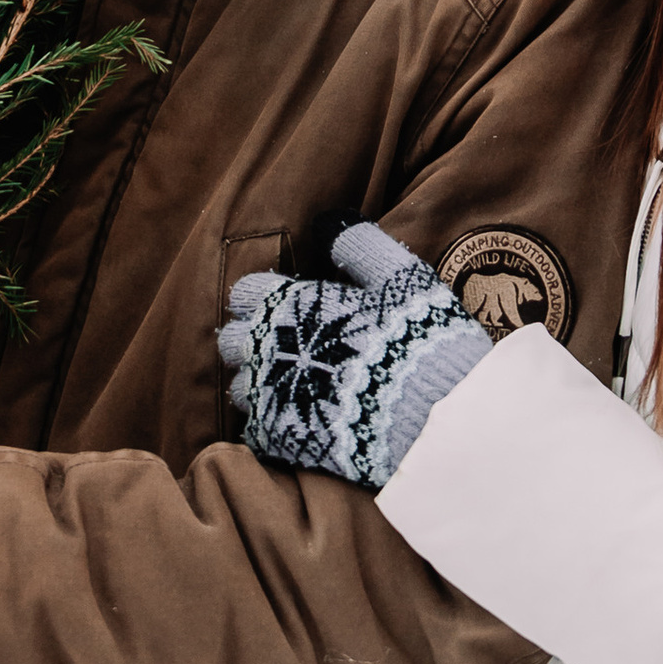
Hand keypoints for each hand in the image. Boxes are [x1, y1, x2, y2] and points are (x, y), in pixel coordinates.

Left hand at [220, 222, 490, 491]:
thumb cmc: (417, 340)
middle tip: (291, 348)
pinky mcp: (278, 441)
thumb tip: (325, 221)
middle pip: (232, 341)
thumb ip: (359, 245)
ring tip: (298, 386)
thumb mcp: (400, 278)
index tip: (291, 308)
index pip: (245, 293)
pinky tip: (303, 420)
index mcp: (289, 306)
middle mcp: (267, 349)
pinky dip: (273, 424)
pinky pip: (256, 430)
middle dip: (254, 341)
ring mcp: (269, 398)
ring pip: (239, 388)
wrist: (431, 421)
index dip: (266, 298)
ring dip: (260, 384)